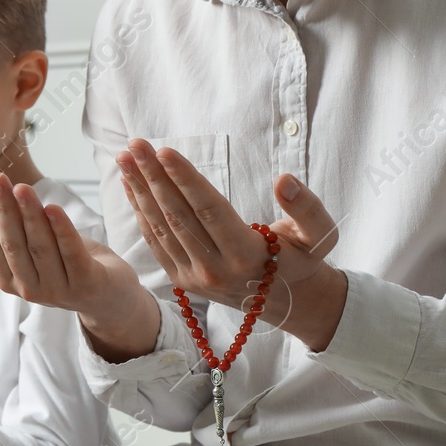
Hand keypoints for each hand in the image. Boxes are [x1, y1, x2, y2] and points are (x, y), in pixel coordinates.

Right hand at [0, 170, 159, 360]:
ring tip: (22, 187)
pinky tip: (53, 207)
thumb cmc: (69, 267)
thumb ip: (10, 240)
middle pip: (14, 243)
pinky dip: (62, 229)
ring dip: (29, 214)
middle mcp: (31, 290)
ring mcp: (59, 290)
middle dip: (3, 208)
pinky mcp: (87, 284)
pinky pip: (72, 253)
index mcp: (12, 281)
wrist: (111, 298)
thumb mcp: (35, 253)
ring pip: (40, 246)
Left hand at [117, 138, 348, 349]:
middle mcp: (215, 271)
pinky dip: (140, 211)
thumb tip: (285, 180)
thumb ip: (307, 208)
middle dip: (153, 177)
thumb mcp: (320, 236)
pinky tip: (130, 185)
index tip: (164, 150)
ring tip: (125, 158)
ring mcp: (194, 278)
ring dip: (139, 190)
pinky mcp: (181, 280)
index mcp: (248, 257)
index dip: (185, 180)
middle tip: (135, 144)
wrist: (285, 301)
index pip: (210, 211)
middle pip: (178, 216)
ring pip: (161, 228)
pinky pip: (156, 241)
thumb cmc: (303, 258)